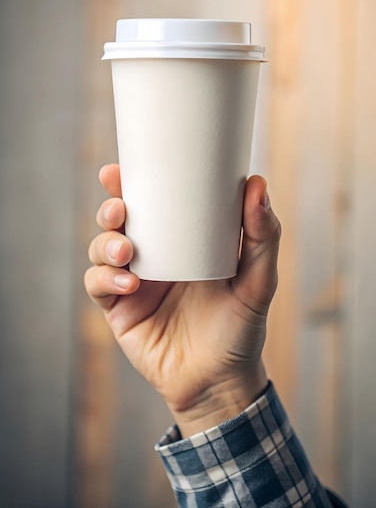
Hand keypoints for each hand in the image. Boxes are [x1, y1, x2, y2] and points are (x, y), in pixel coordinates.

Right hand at [85, 164, 280, 436]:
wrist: (219, 382)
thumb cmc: (240, 328)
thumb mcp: (257, 280)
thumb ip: (262, 236)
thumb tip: (256, 184)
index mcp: (181, 240)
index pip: (151, 202)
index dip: (130, 183)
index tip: (120, 169)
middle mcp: (153, 255)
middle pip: (118, 220)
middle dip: (111, 208)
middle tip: (120, 209)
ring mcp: (133, 281)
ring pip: (102, 248)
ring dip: (106, 243)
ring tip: (126, 252)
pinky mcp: (119, 309)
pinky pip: (98, 285)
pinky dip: (105, 279)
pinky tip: (129, 283)